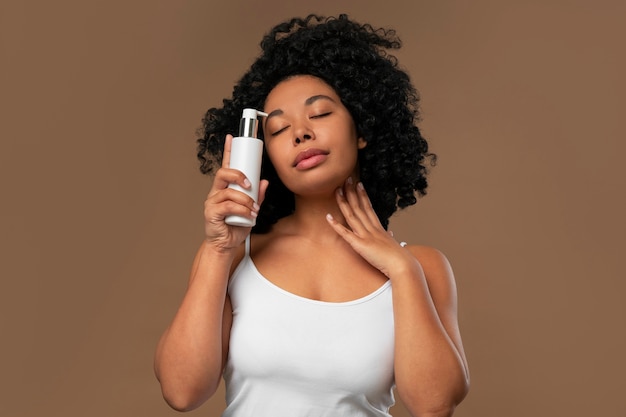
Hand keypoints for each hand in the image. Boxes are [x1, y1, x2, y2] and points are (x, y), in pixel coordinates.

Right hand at [203, 134, 268, 251]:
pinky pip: (228, 206)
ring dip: (245, 200)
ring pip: (229, 192)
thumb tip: (265, 182)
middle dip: (238, 175)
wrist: (226, 246)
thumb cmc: (236, 227)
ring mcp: (212, 202)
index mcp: (225, 188)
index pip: (226, 166)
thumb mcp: (251, 210)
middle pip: (223, 174)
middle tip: (250, 184)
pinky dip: (242, 210)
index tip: (232, 137)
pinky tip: (249, 216)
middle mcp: (216, 192)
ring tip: (254, 209)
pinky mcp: (211, 213)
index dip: (228, 151)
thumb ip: (258, 196)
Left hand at [326, 177, 413, 277]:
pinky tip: (328, 217)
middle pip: (359, 207)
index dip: (363, 196)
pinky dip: (336, 225)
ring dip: (344, 202)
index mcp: (379, 228)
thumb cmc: (399, 258)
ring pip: (352, 215)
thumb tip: (391, 233)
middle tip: (347, 179)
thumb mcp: (394, 244)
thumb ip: (390, 237)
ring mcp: (366, 235)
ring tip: (337, 190)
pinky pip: (346, 233)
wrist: (403, 265)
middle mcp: (372, 228)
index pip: (369, 208)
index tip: (359, 184)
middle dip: (352, 192)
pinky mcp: (360, 245)